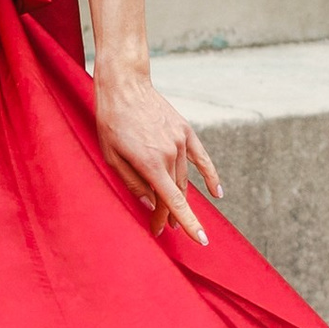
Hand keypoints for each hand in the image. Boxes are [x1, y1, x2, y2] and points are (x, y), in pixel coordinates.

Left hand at [95, 67, 222, 247]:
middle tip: (159, 228)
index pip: (173, 202)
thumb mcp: (112, 157)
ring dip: (179, 198)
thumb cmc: (111, 122)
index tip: (200, 241)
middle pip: (175, 194)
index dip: (187, 223)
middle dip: (167, 214)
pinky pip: (202, 158)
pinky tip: (217, 193)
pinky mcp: (185, 131)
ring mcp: (180, 142)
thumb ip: (132, 183)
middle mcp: (170, 154)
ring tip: (171, 215)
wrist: (125, 86)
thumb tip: (150, 203)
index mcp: (151, 164)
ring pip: (184, 179)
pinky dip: (210, 176)